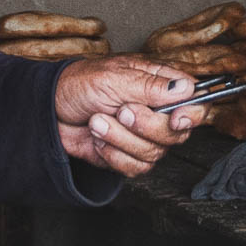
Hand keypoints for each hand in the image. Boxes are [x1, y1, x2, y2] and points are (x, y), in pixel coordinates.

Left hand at [53, 55, 208, 176]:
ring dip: (121, 138)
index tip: (177, 119)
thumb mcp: (113, 78)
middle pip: (177, 133)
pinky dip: (113, 154)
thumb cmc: (79, 84)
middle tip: (121, 111)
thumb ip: (151, 86)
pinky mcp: (127, 155)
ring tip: (98, 121)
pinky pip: (135, 167)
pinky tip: (98, 138)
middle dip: (145, 126)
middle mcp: (156, 112)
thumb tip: (186, 88)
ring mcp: (143, 136)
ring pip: (154, 153)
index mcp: (159, 86)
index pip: (196, 102)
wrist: (49, 110)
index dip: (192, 114)